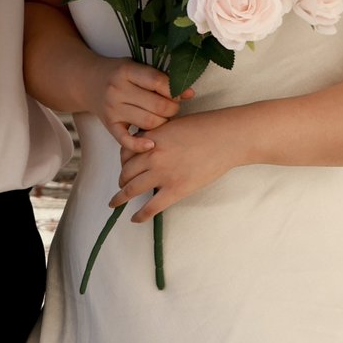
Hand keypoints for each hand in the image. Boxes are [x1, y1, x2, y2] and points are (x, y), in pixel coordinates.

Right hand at [97, 57, 178, 160]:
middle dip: (172, 109)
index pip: (158, 82)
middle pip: (157, 105)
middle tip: (173, 108)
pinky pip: (126, 140)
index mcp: (126, 71)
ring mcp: (112, 109)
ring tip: (164, 118)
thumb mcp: (136, 67)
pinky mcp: (109, 125)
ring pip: (148, 122)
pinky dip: (140, 145)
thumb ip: (161, 78)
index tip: (182, 93)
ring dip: (163, 123)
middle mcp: (117, 90)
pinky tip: (151, 144)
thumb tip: (190, 94)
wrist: (87, 81)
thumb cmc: (119, 73)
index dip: (175, 90)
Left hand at [114, 106, 243, 220]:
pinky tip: (134, 219)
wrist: (226, 138)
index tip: (125, 164)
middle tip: (121, 184)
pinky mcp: (176, 190)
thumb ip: (158, 134)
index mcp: (151, 138)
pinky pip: (151, 207)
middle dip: (121, 179)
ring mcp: (163, 174)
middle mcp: (152, 156)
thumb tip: (148, 144)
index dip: (123, 160)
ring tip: (116, 202)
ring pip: (132, 189)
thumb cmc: (205, 126)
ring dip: (121, 197)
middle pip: (126, 171)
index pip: (126, 152)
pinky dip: (140, 215)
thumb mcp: (174, 123)